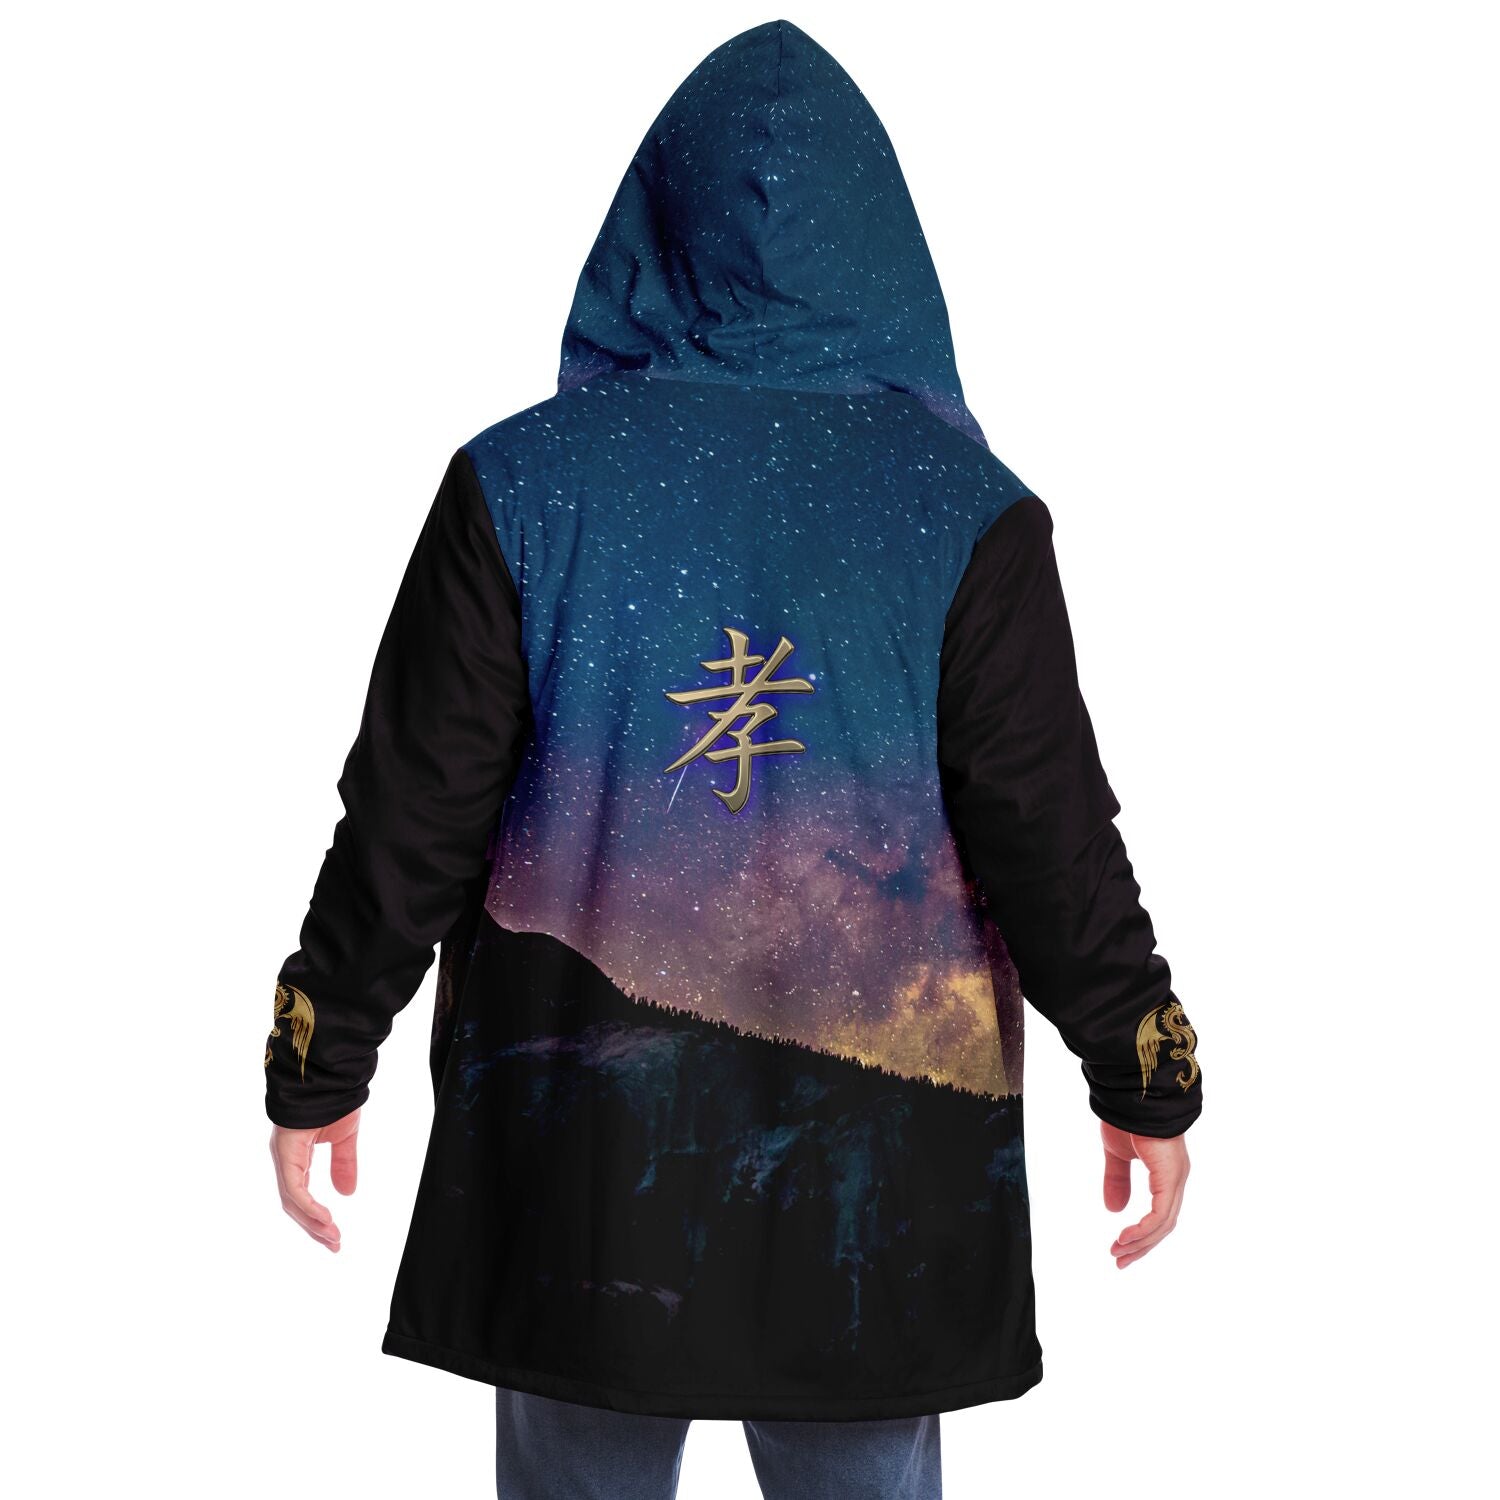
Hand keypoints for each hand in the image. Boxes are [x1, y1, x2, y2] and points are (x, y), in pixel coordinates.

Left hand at [269, 1107, 360, 1251]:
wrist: (329, 1074)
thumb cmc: (335, 1099)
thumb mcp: (344, 1138)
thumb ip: (343, 1164)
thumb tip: (347, 1193)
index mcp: (296, 1155)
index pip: (300, 1196)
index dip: (316, 1218)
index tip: (334, 1236)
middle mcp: (285, 1159)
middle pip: (294, 1203)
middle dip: (314, 1227)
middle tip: (334, 1245)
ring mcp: (283, 1155)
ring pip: (292, 1200)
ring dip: (312, 1222)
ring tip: (332, 1237)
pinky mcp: (286, 1151)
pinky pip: (294, 1187)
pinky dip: (308, 1205)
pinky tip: (324, 1218)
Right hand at [1101, 1120, 1188, 1267]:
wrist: (1134, 1094)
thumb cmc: (1127, 1117)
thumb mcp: (1117, 1154)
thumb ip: (1117, 1180)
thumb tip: (1114, 1210)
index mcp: (1166, 1173)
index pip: (1159, 1214)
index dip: (1141, 1234)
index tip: (1120, 1248)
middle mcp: (1175, 1179)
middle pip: (1163, 1225)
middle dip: (1141, 1246)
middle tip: (1120, 1261)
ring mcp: (1175, 1179)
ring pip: (1163, 1224)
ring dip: (1141, 1242)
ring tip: (1119, 1252)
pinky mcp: (1170, 1177)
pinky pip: (1160, 1214)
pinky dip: (1144, 1229)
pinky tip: (1126, 1237)